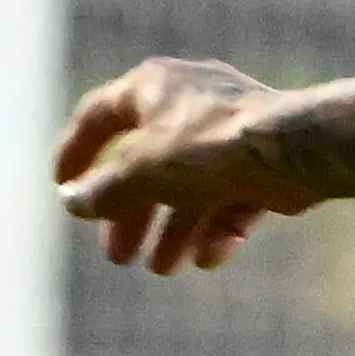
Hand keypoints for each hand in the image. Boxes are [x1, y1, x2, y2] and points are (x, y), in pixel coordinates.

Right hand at [53, 57, 323, 274]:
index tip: (61, 186)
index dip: (75, 151)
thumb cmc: (209, 147)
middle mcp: (189, 102)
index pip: (99, 116)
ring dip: (171, 230)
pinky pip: (229, 198)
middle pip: (146, 164)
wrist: (293, 150)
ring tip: (161, 268)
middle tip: (117, 256)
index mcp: (152, 86)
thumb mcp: (141, 171)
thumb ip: (103, 190)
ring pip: (189, 186)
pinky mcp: (262, 161)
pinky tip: (205, 259)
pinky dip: (214, 228)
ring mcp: (228, 131)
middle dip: (130, 214)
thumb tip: (72, 201)